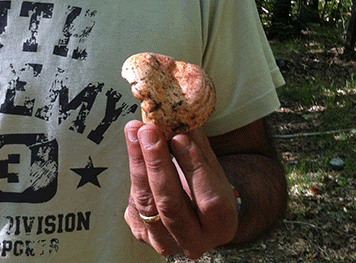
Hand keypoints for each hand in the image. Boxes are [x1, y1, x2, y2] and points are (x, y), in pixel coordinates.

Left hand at [124, 120, 237, 259]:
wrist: (193, 212)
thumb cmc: (206, 184)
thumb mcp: (211, 166)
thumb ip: (197, 144)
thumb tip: (181, 113)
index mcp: (221, 225)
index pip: (209, 201)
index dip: (194, 169)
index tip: (180, 137)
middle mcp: (194, 241)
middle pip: (171, 205)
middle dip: (158, 164)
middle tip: (150, 131)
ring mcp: (165, 242)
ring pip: (146, 204)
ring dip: (138, 162)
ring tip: (135, 131)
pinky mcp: (142, 233)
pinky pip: (134, 201)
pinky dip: (133, 169)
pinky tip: (133, 142)